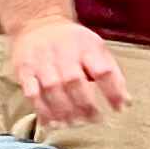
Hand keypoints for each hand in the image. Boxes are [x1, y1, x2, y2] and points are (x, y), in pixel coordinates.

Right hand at [6, 17, 130, 129]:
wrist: (38, 25)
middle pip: (74, 82)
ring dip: (63, 110)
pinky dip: (41, 109)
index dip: (113, 92)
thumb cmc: (73, 43)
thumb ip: (112, 73)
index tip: (120, 109)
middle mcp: (63, 54)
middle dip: (85, 105)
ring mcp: (41, 62)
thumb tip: (124, 102)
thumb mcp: (97, 49)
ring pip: (52, 89)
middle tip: (92, 119)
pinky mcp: (25, 71)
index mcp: (87, 47)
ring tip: (73, 123)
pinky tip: (50, 121)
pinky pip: (32, 93)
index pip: (103, 71)